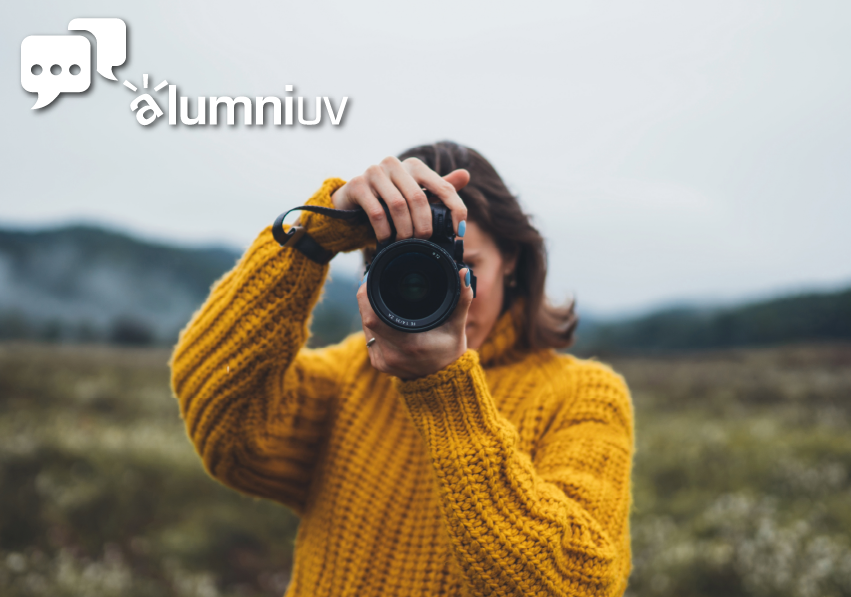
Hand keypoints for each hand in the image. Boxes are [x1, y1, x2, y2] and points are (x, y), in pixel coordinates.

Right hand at [331, 156, 469, 241]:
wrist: (351, 204)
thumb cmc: (388, 201)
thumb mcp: (415, 196)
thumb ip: (438, 188)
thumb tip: (466, 175)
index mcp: (414, 166)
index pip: (443, 187)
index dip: (455, 210)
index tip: (459, 232)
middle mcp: (395, 164)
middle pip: (419, 198)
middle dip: (424, 225)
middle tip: (424, 242)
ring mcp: (374, 172)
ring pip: (398, 205)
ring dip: (404, 230)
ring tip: (405, 243)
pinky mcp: (357, 184)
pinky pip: (376, 212)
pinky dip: (385, 231)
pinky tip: (386, 240)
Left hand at [357, 267, 474, 379]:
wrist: (444, 381)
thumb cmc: (450, 351)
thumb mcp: (457, 325)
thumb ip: (462, 298)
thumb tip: (463, 273)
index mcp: (409, 344)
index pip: (373, 316)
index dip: (367, 295)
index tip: (372, 279)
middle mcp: (392, 355)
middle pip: (366, 319)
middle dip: (367, 298)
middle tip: (374, 282)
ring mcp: (382, 361)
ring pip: (365, 328)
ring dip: (369, 311)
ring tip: (377, 296)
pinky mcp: (378, 364)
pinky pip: (369, 338)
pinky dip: (373, 325)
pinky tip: (381, 317)